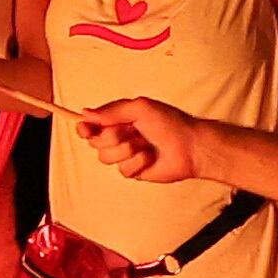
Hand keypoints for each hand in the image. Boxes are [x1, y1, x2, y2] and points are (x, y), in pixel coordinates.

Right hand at [79, 97, 204, 184]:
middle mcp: (120, 138)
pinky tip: (151, 158)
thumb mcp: (141, 107)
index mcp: (119, 120)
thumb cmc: (172, 124)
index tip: (86, 128)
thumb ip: (111, 110)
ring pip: (105, 157)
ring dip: (127, 150)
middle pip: (94, 142)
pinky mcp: (133, 170)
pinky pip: (122, 170)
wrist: (192, 148)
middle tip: (133, 132)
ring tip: (146, 145)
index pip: (91, 125)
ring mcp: (126, 155)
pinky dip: (138, 163)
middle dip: (113, 137)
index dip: (85, 128)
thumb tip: (85, 113)